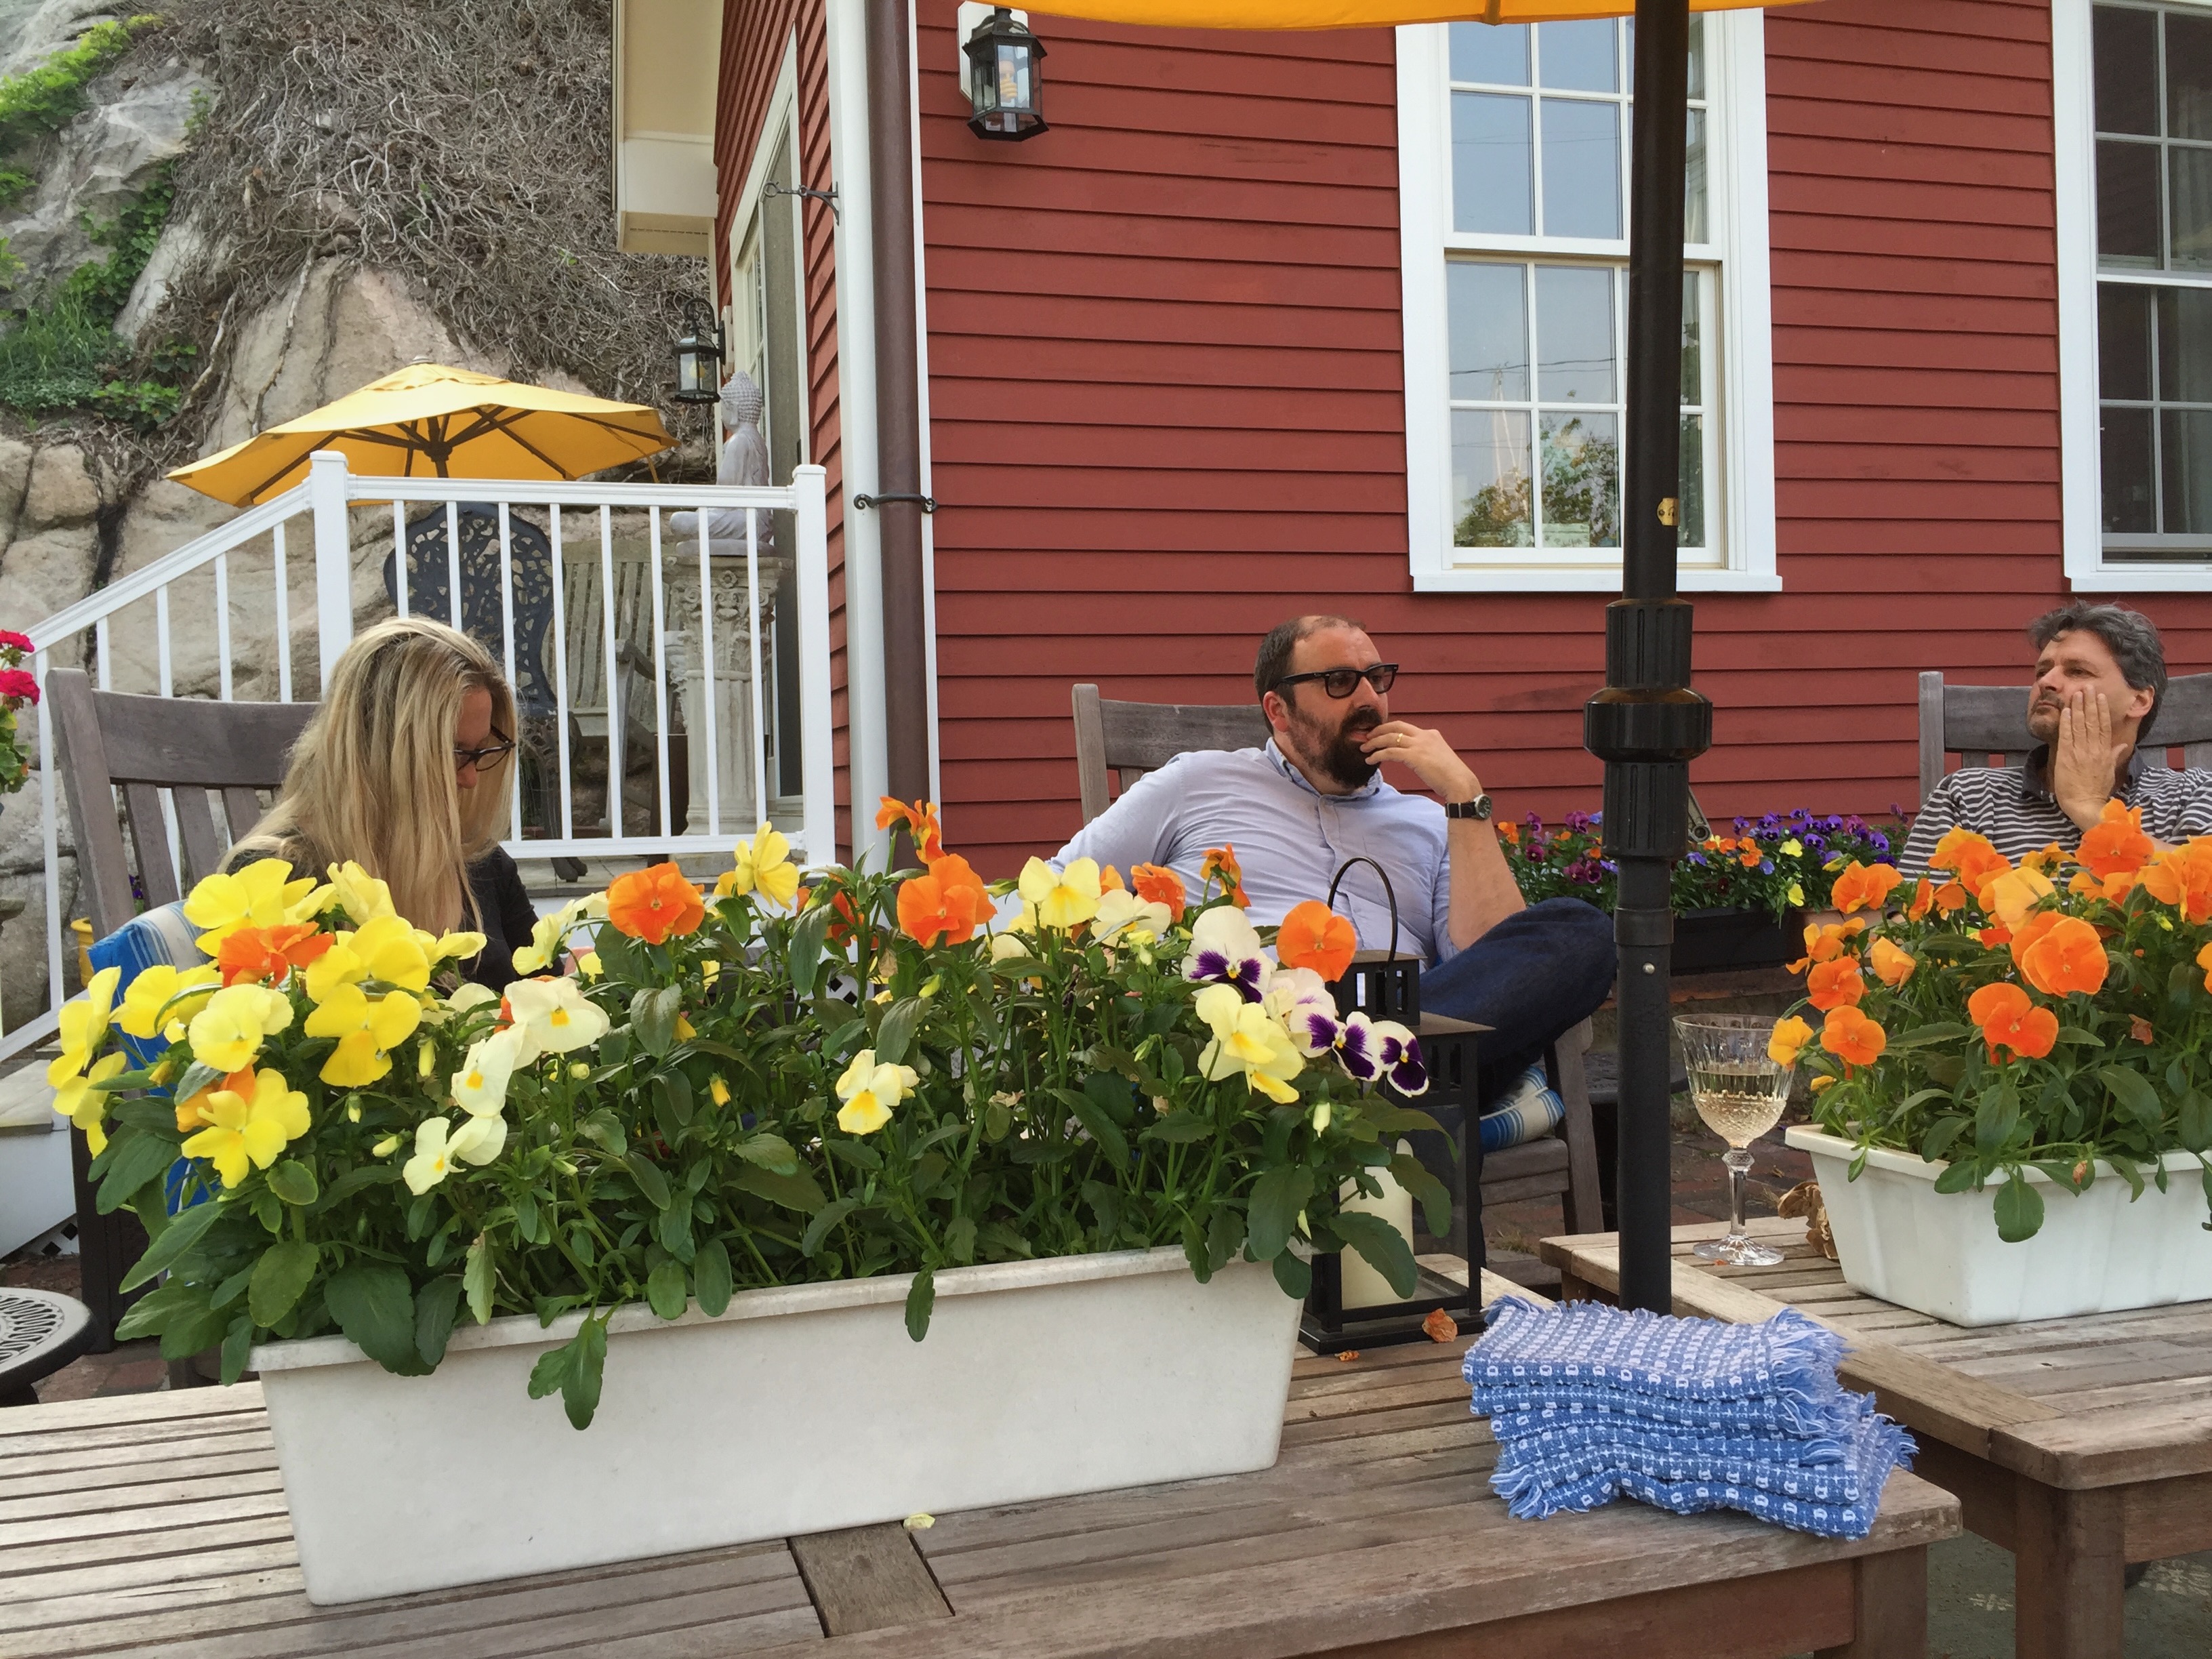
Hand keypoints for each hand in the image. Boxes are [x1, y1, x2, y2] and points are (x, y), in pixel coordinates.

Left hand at [1361, 720, 1480, 804]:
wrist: (1460, 783)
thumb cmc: (1451, 776)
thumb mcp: (1439, 757)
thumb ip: (1427, 753)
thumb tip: (1417, 759)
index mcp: (1431, 734)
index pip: (1406, 727)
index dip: (1390, 729)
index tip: (1380, 734)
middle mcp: (1424, 735)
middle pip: (1395, 726)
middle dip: (1379, 730)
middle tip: (1367, 736)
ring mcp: (1419, 745)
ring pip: (1389, 738)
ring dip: (1374, 742)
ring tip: (1365, 748)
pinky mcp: (1414, 756)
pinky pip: (1389, 752)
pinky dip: (1377, 754)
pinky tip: (1370, 760)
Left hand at [2052, 688, 2118, 830]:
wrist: (2085, 803)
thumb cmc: (2096, 788)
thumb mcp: (2110, 770)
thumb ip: (2114, 754)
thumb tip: (2123, 744)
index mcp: (2104, 751)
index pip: (2103, 725)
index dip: (2102, 709)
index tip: (2100, 696)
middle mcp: (2093, 749)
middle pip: (2092, 721)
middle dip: (2089, 702)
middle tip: (2088, 687)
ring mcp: (2079, 752)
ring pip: (2079, 725)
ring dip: (2077, 708)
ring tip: (2076, 693)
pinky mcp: (2066, 757)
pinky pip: (2066, 736)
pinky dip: (2065, 723)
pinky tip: (2065, 711)